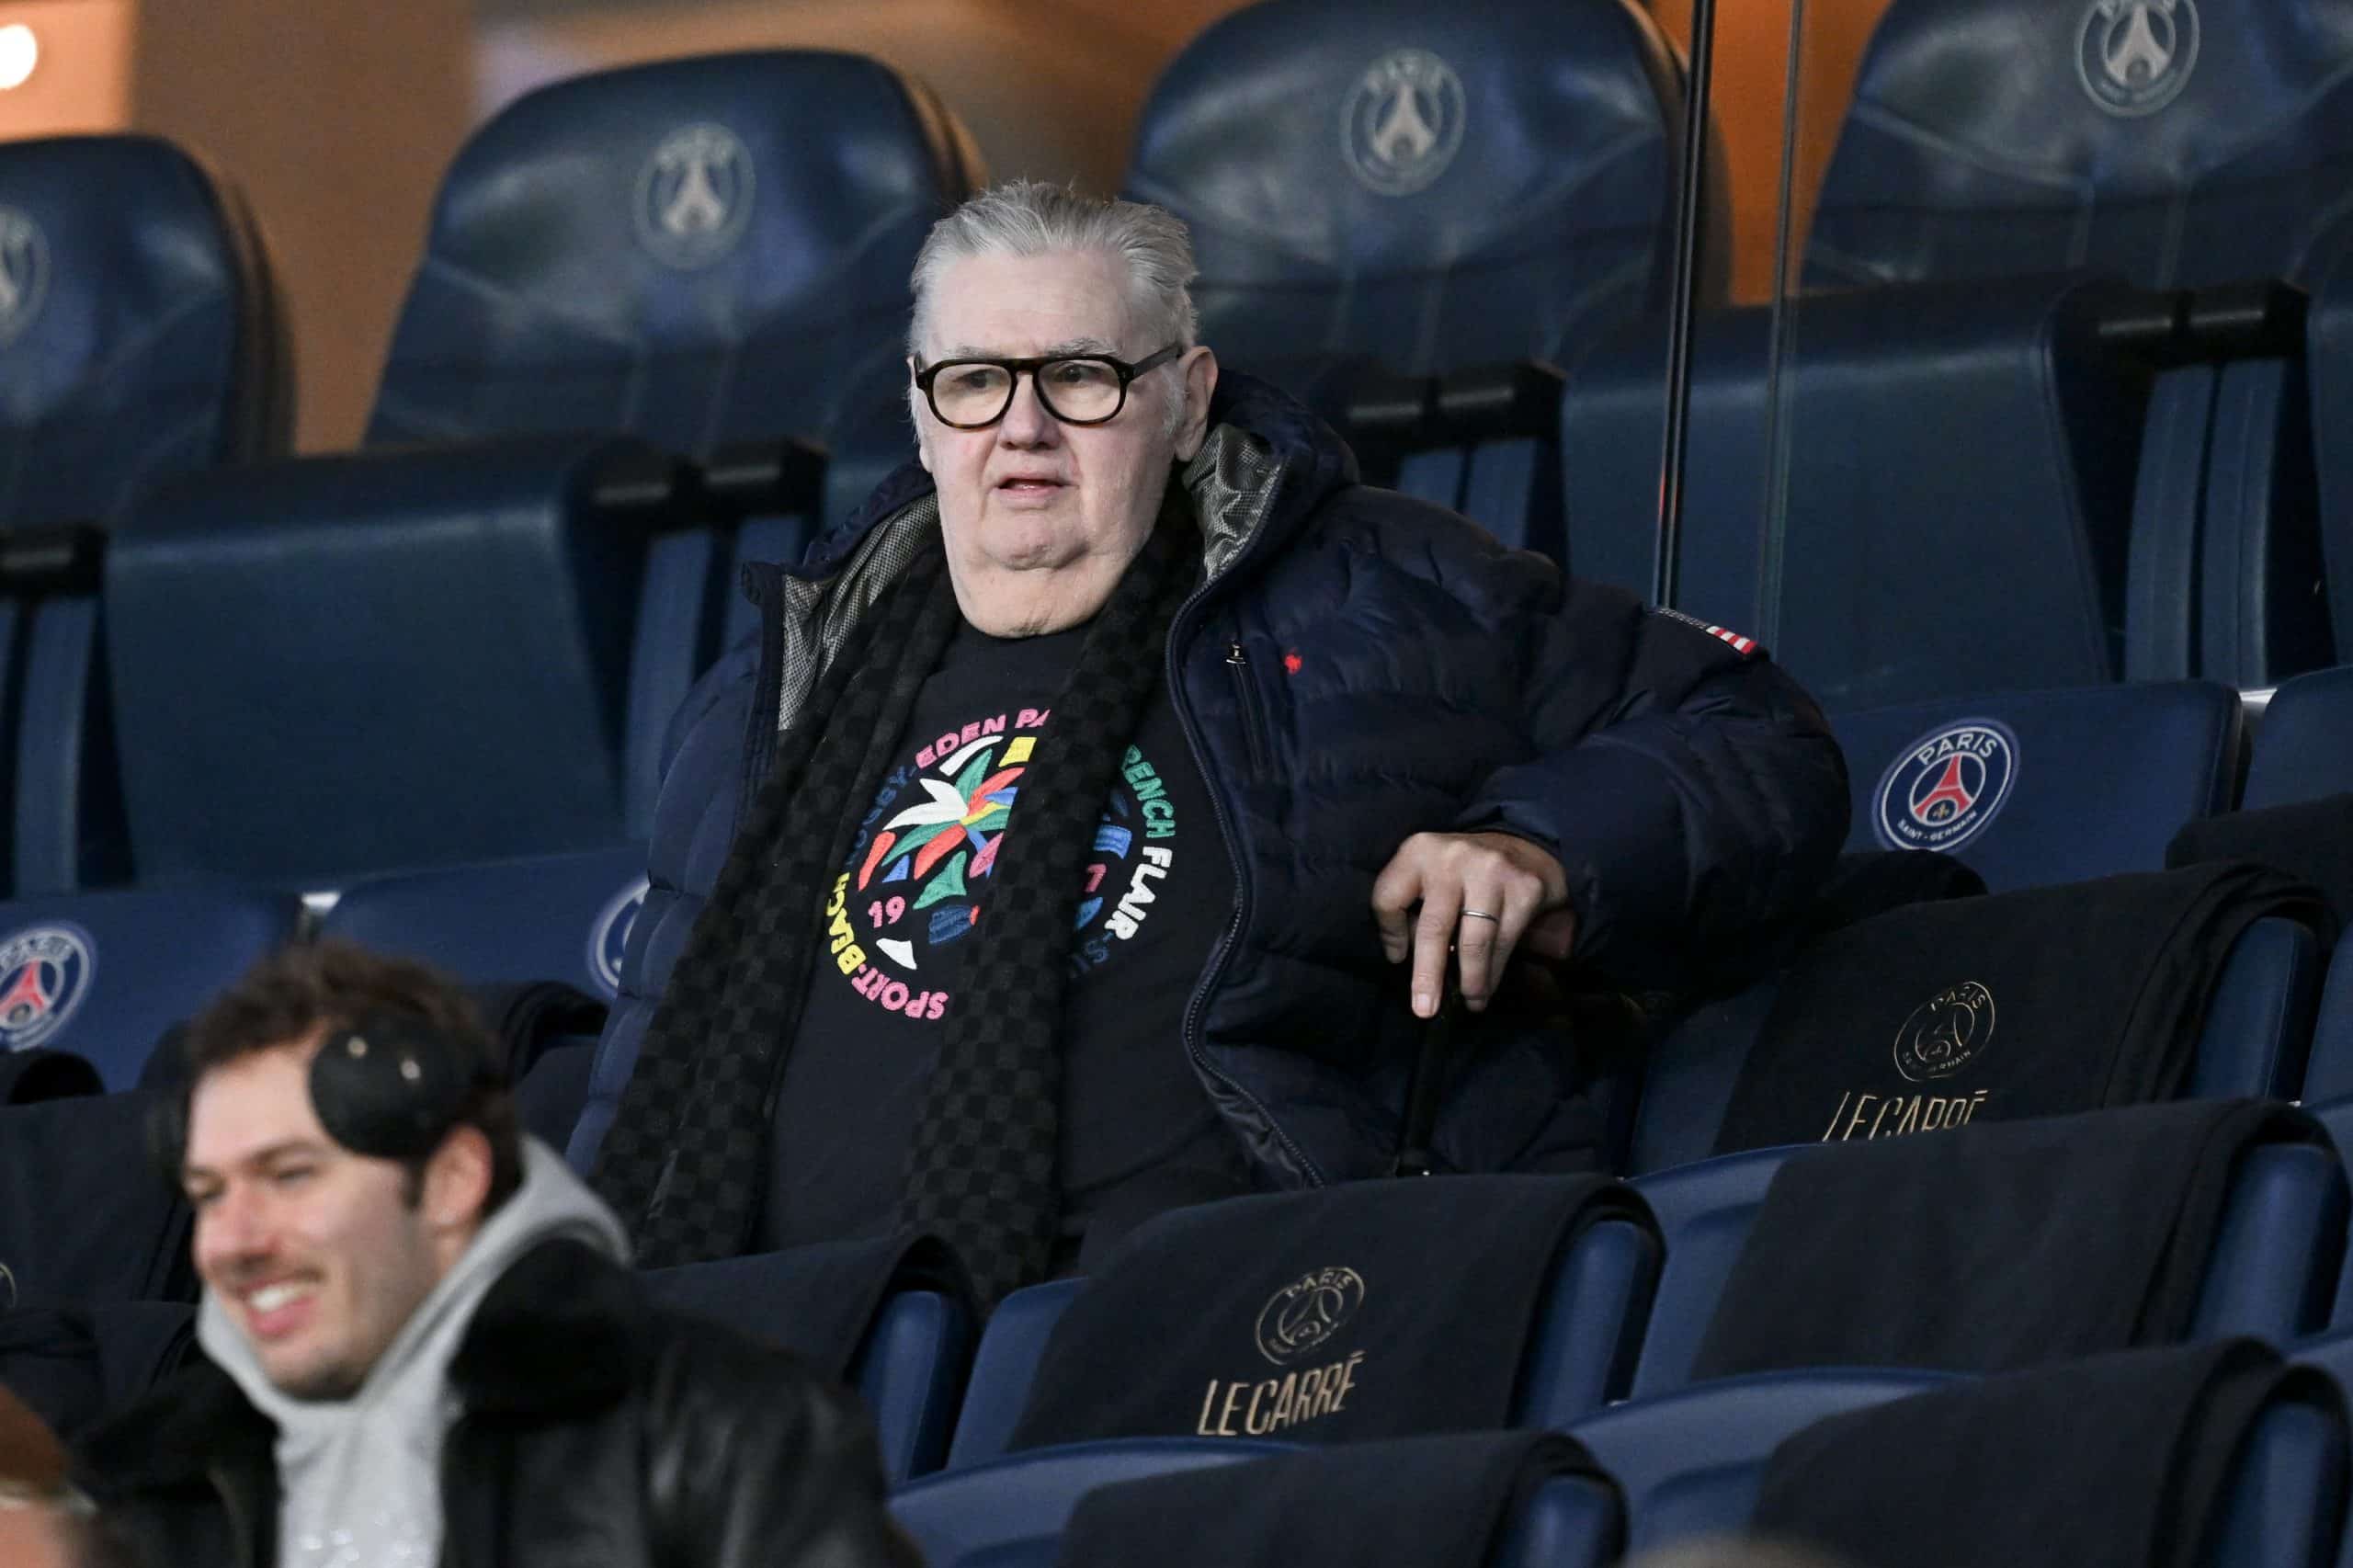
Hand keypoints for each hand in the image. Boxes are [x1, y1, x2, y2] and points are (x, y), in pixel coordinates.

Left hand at [1372, 831, 1577, 1016]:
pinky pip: (1504, 942)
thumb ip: (1412, 906)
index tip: (1397, 959)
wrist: (1525, 847)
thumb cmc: (1464, 873)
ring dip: (1470, 981)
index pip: (1389, 898)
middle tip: (1424, 1009)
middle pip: (1434, 926)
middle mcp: (1452, 856)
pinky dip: (1493, 972)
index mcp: (1418, 850)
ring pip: (1473, 941)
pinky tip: (1486, 989)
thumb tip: (1402, 955)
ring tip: (1468, 1003)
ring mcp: (1491, 871)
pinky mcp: (1524, 888)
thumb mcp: (1430, 874)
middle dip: (1427, 974)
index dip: (1390, 934)